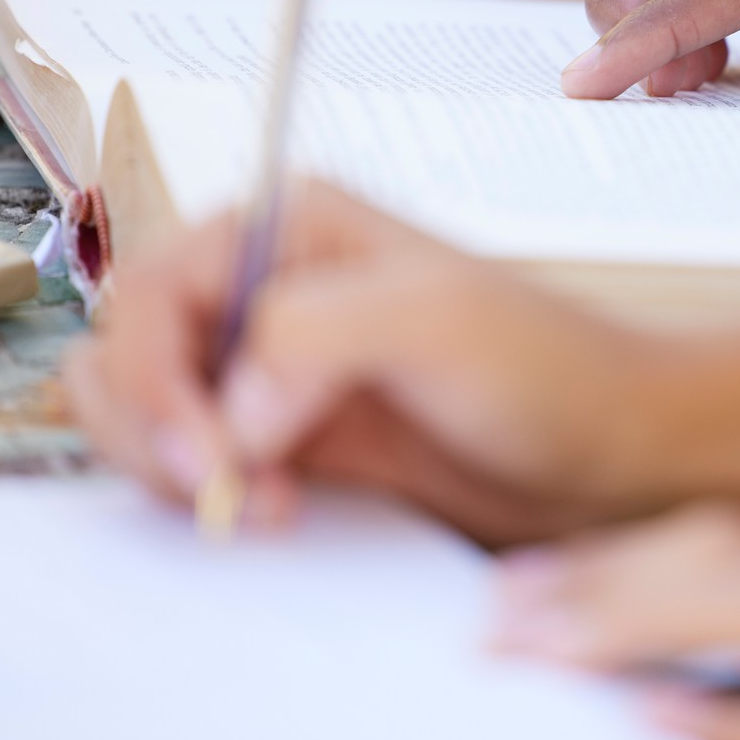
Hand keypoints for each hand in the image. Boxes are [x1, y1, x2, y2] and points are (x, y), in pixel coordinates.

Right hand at [64, 182, 657, 544]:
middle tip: (229, 490)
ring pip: (143, 414)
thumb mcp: (438, 322)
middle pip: (125, 353)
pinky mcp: (286, 438)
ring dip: (174, 470)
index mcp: (288, 227)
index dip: (154, 376)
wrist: (613, 454)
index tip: (206, 454)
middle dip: (156, 429)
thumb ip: (312, 337)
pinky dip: (203, 497)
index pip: (151, 290)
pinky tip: (276, 513)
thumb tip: (230, 406)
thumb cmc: (553, 368)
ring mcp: (270, 369)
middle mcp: (265, 290)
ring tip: (265, 504)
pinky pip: (193, 465)